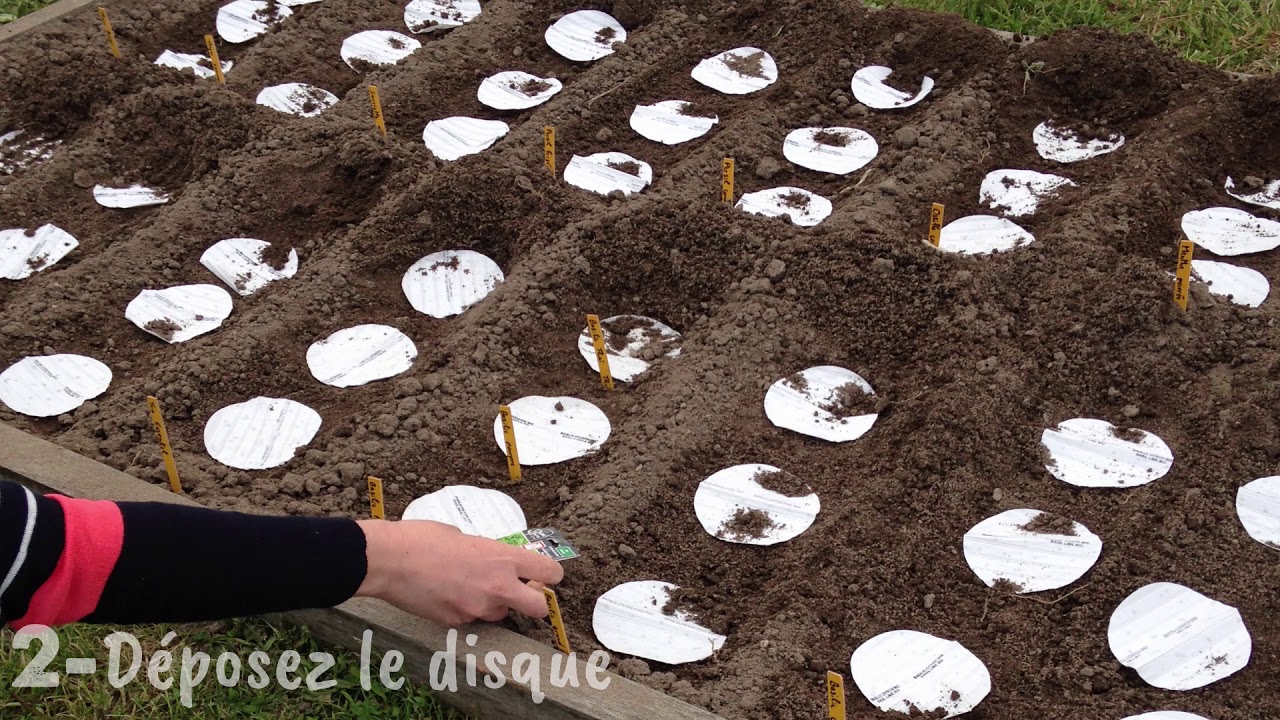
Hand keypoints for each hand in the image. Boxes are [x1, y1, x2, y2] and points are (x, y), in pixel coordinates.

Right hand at [354, 519, 563, 626]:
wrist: (388, 561)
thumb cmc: (422, 538)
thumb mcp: (463, 535)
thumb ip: (485, 552)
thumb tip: (490, 560)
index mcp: (502, 558)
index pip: (548, 573)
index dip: (551, 576)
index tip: (545, 576)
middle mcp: (497, 587)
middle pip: (538, 607)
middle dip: (535, 602)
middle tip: (522, 592)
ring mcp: (477, 608)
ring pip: (501, 614)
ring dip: (494, 604)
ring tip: (469, 587)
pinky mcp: (457, 622)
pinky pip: (472, 619)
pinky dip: (466, 609)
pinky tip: (447, 594)